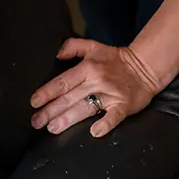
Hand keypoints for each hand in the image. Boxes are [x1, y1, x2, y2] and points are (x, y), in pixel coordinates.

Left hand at [29, 38, 161, 138]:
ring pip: (85, 108)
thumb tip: (56, 54)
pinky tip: (94, 132)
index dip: (47, 93)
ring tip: (52, 128)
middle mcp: (96, 81)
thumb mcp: (93, 46)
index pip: (62, 82)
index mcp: (87, 68)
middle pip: (69, 98)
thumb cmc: (116, 59)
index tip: (34, 102)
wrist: (145, 67)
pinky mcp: (123, 106)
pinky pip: (113, 116)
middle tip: (36, 121)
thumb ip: (72, 46)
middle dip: (50, 111)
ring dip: (67, 119)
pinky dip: (105, 124)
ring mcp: (110, 94)